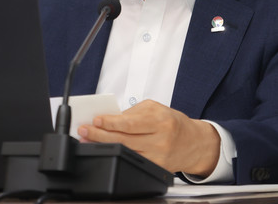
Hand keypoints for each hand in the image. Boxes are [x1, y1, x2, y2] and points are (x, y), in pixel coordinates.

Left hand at [77, 99, 219, 176]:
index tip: (96, 120)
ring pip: (125, 152)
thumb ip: (133, 113)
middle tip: (84, 130)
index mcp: (160, 121)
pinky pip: (132, 161)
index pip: (129, 123)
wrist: (193, 143)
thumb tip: (108, 117)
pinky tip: (106, 150)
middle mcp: (160, 140)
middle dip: (100, 134)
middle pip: (124, 139)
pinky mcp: (156, 168)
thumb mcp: (155, 109)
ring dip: (104, 146)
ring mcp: (158, 157)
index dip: (110, 122)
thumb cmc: (172, 122)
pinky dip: (117, 155)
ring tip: (88, 139)